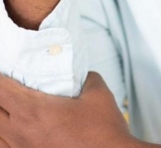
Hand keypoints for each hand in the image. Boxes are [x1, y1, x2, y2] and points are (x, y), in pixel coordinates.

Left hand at [0, 72, 134, 147]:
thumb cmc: (102, 132)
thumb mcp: (98, 92)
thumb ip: (84, 77)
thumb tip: (78, 73)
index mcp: (34, 110)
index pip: (1, 88)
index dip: (1, 76)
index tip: (6, 69)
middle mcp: (21, 132)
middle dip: (1, 95)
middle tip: (11, 85)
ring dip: (2, 116)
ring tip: (12, 106)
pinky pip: (4, 147)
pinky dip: (5, 136)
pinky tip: (17, 129)